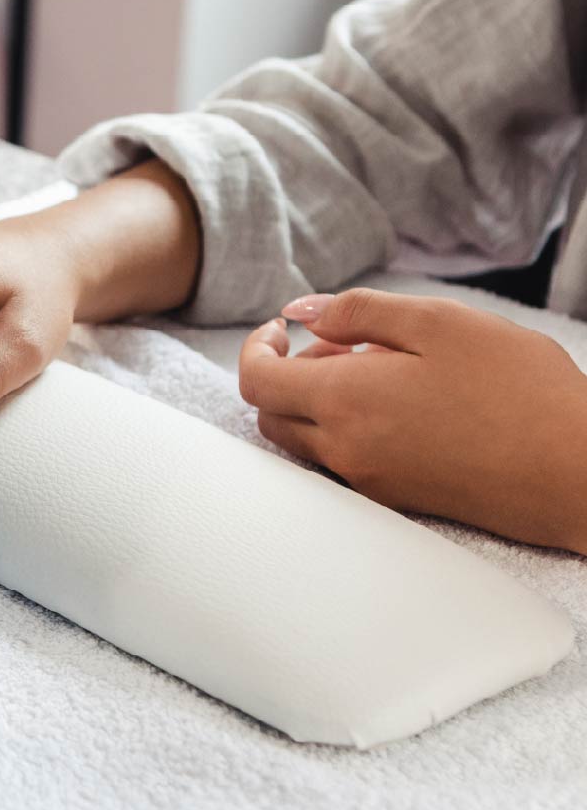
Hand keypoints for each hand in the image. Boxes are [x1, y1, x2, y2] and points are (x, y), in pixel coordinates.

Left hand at [239, 287, 586, 551]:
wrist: (578, 472)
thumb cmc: (518, 388)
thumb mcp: (439, 322)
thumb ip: (357, 312)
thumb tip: (300, 311)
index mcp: (344, 402)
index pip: (256, 381)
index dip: (256, 347)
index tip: (281, 327)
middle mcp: (343, 449)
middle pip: (271, 415)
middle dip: (286, 372)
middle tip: (341, 344)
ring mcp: (367, 481)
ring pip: (303, 440)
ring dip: (315, 401)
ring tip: (376, 369)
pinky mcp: (395, 498)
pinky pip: (340, 461)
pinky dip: (343, 427)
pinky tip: (399, 404)